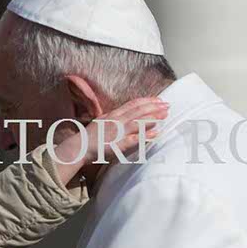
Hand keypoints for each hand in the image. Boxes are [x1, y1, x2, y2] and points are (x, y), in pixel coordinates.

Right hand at [52, 97, 168, 184]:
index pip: (133, 104)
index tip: (157, 99)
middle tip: (167, 105)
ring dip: (152, 117)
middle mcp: (116, 120)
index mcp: (113, 114)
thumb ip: (113, 116)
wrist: (79, 148)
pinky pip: (135, 138)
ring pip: (138, 121)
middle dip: (154, 106)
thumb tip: (123, 113)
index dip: (146, 101)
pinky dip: (146, 135)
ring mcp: (118, 131)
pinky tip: (156, 133)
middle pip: (138, 110)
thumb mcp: (101, 121)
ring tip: (164, 115)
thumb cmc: (90, 137)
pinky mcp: (118, 143)